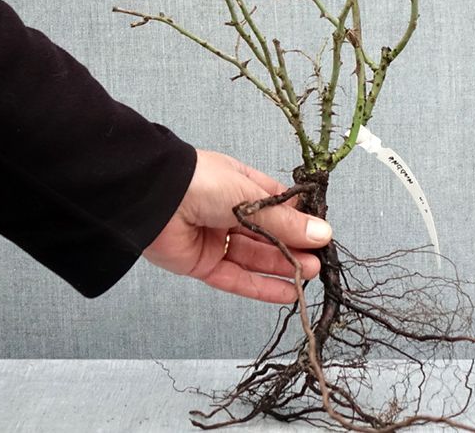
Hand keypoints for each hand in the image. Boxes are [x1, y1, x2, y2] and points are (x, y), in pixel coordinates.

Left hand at [142, 149, 331, 302]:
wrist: (152, 197)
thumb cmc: (202, 183)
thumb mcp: (251, 198)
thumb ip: (285, 223)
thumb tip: (322, 234)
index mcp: (240, 185)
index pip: (277, 205)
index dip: (299, 220)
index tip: (321, 234)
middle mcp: (229, 211)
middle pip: (268, 234)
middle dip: (293, 247)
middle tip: (318, 260)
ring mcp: (215, 238)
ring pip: (254, 257)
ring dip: (282, 266)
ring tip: (308, 274)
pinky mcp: (202, 264)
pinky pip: (235, 278)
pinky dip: (260, 286)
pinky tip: (285, 292)